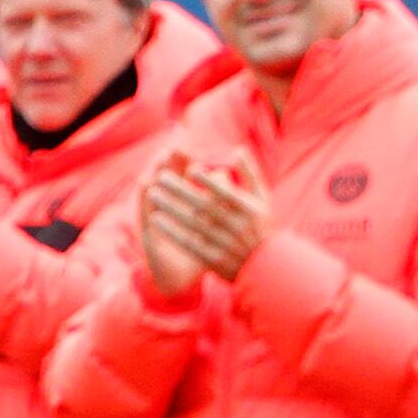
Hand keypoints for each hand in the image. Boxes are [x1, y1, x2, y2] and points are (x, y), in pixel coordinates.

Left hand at [144, 154, 268, 283]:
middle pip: (204, 205)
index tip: (189, 168)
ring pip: (192, 223)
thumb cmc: (261, 226)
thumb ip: (250, 174)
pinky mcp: (212, 258)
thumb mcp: (261, 200)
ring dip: (171, 208)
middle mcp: (237, 226)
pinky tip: (155, 218)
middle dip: (181, 190)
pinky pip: (188, 242)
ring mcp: (224, 243)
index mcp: (249, 210)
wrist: (265, 267)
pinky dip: (171, 230)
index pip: (225, 192)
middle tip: (161, 176)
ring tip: (153, 194)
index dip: (208, 181)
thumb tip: (237, 150)